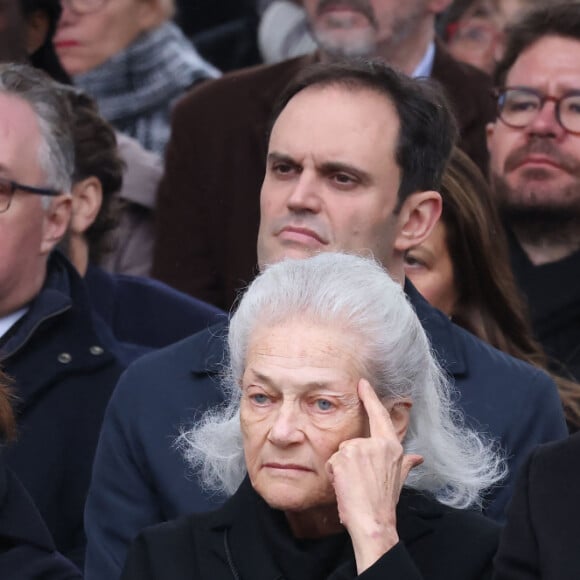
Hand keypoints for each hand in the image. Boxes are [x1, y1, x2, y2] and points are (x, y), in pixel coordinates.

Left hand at [326, 379, 421, 573]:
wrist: (373, 522)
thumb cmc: (384, 502)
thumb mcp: (399, 480)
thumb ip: (406, 464)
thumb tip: (418, 458)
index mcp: (391, 446)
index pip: (379, 415)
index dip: (370, 397)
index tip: (362, 382)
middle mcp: (376, 444)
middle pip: (353, 441)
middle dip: (351, 460)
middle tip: (360, 482)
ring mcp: (358, 448)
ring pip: (340, 452)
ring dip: (342, 468)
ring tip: (354, 485)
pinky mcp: (342, 457)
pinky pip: (331, 462)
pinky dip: (334, 474)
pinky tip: (345, 486)